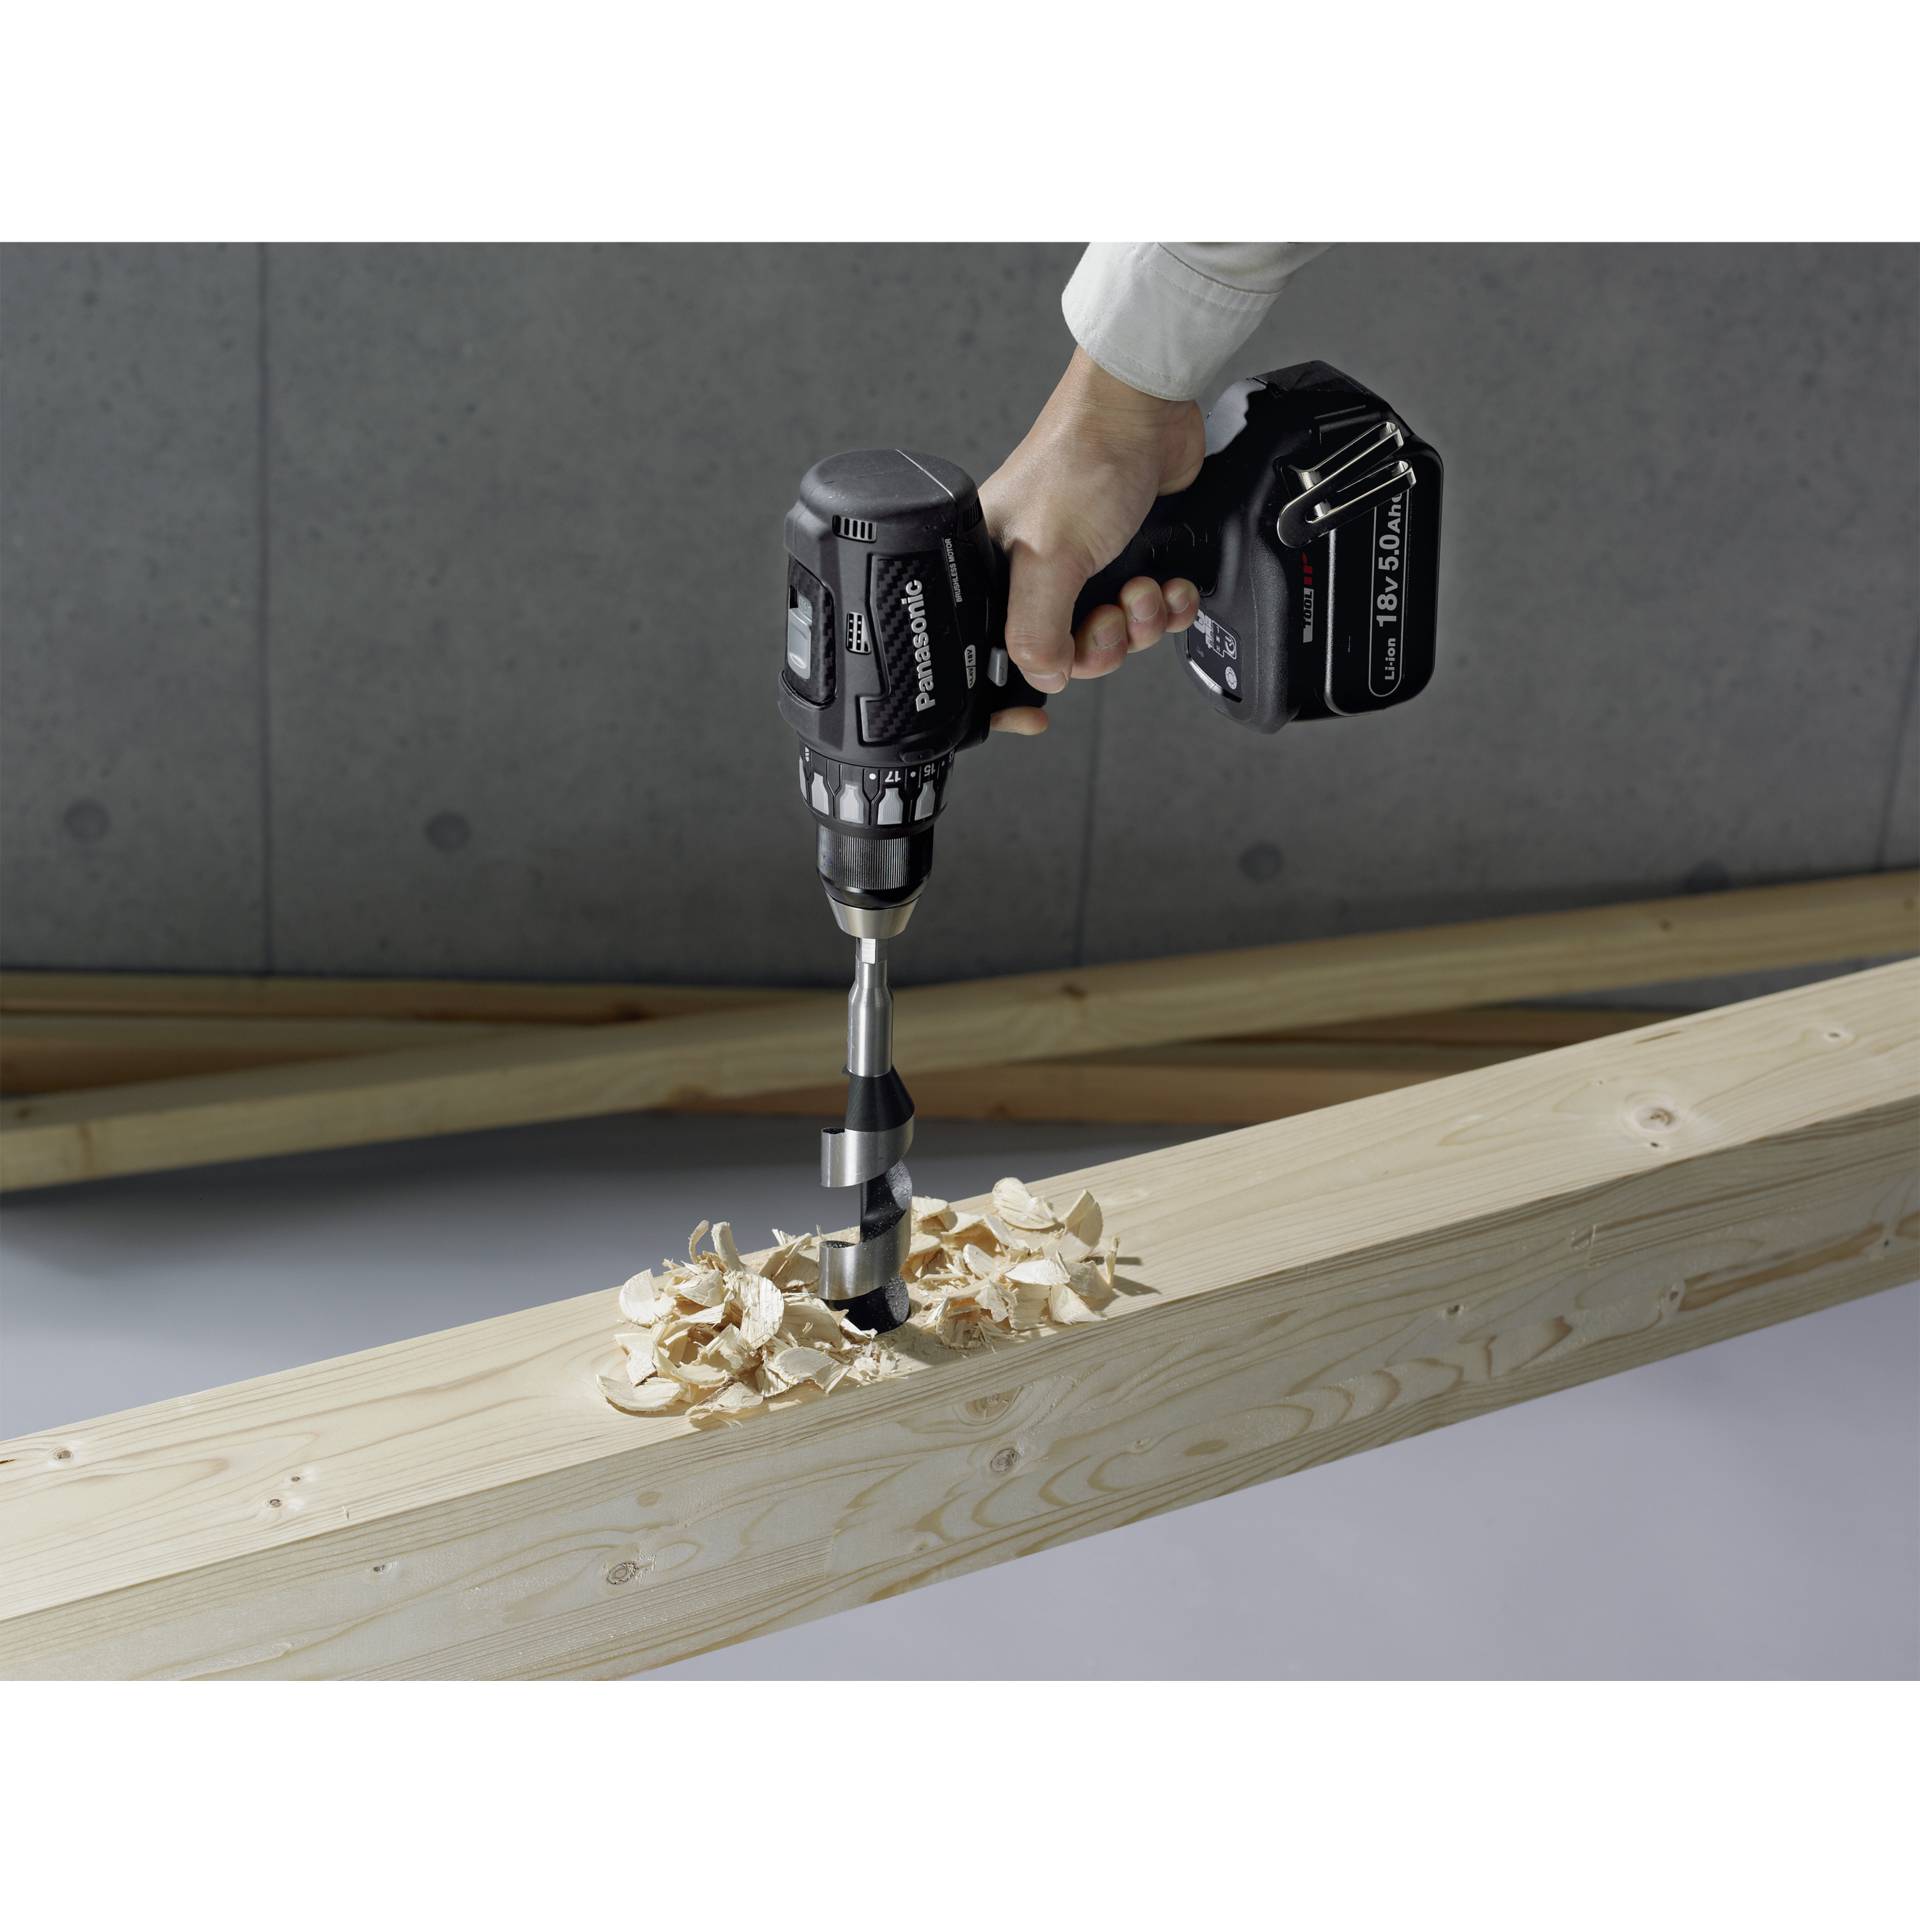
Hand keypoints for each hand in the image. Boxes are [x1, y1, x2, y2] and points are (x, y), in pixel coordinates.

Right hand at [981, 347, 1205, 735]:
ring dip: (1137, 625)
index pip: (984, 654)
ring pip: (1109, 637)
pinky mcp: (1122, 557)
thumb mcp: (1048, 558)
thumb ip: (1036, 629)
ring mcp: (1078, 567)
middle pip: (1060, 654)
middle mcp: (1028, 573)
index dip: (1007, 695)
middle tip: (1110, 615)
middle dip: (1099, 644)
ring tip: (1144, 587)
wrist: (1145, 410)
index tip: (1032, 717)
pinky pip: (1143, 613)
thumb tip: (1045, 677)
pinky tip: (1167, 584)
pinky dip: (1161, 607)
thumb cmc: (1081, 459)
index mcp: (987, 572)